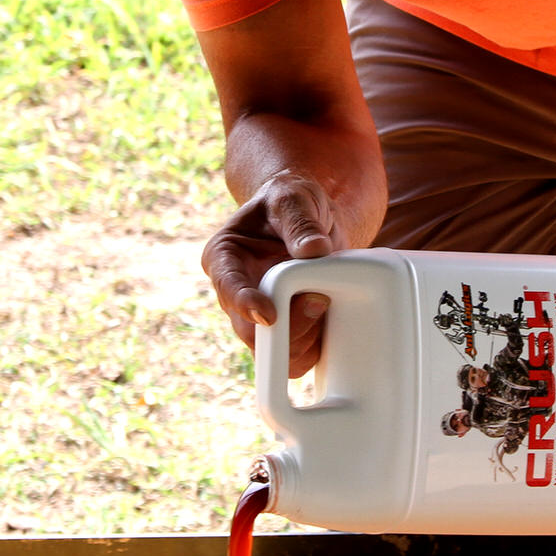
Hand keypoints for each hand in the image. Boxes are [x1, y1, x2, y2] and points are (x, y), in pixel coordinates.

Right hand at [201, 172, 336, 373]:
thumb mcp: (294, 198)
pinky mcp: (285, 328)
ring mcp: (258, 314)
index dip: (245, 304)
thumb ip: (300, 220)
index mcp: (224, 258)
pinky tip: (330, 321)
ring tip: (326, 302)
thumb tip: (314, 250)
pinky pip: (294, 357)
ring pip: (272, 352)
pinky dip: (314, 347)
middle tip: (319, 299)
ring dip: (302, 339)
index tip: (269, 314)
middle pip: (248, 331)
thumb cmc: (292, 202)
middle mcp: (236, 292)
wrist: (308, 217)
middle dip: (286, 326)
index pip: (227, 287)